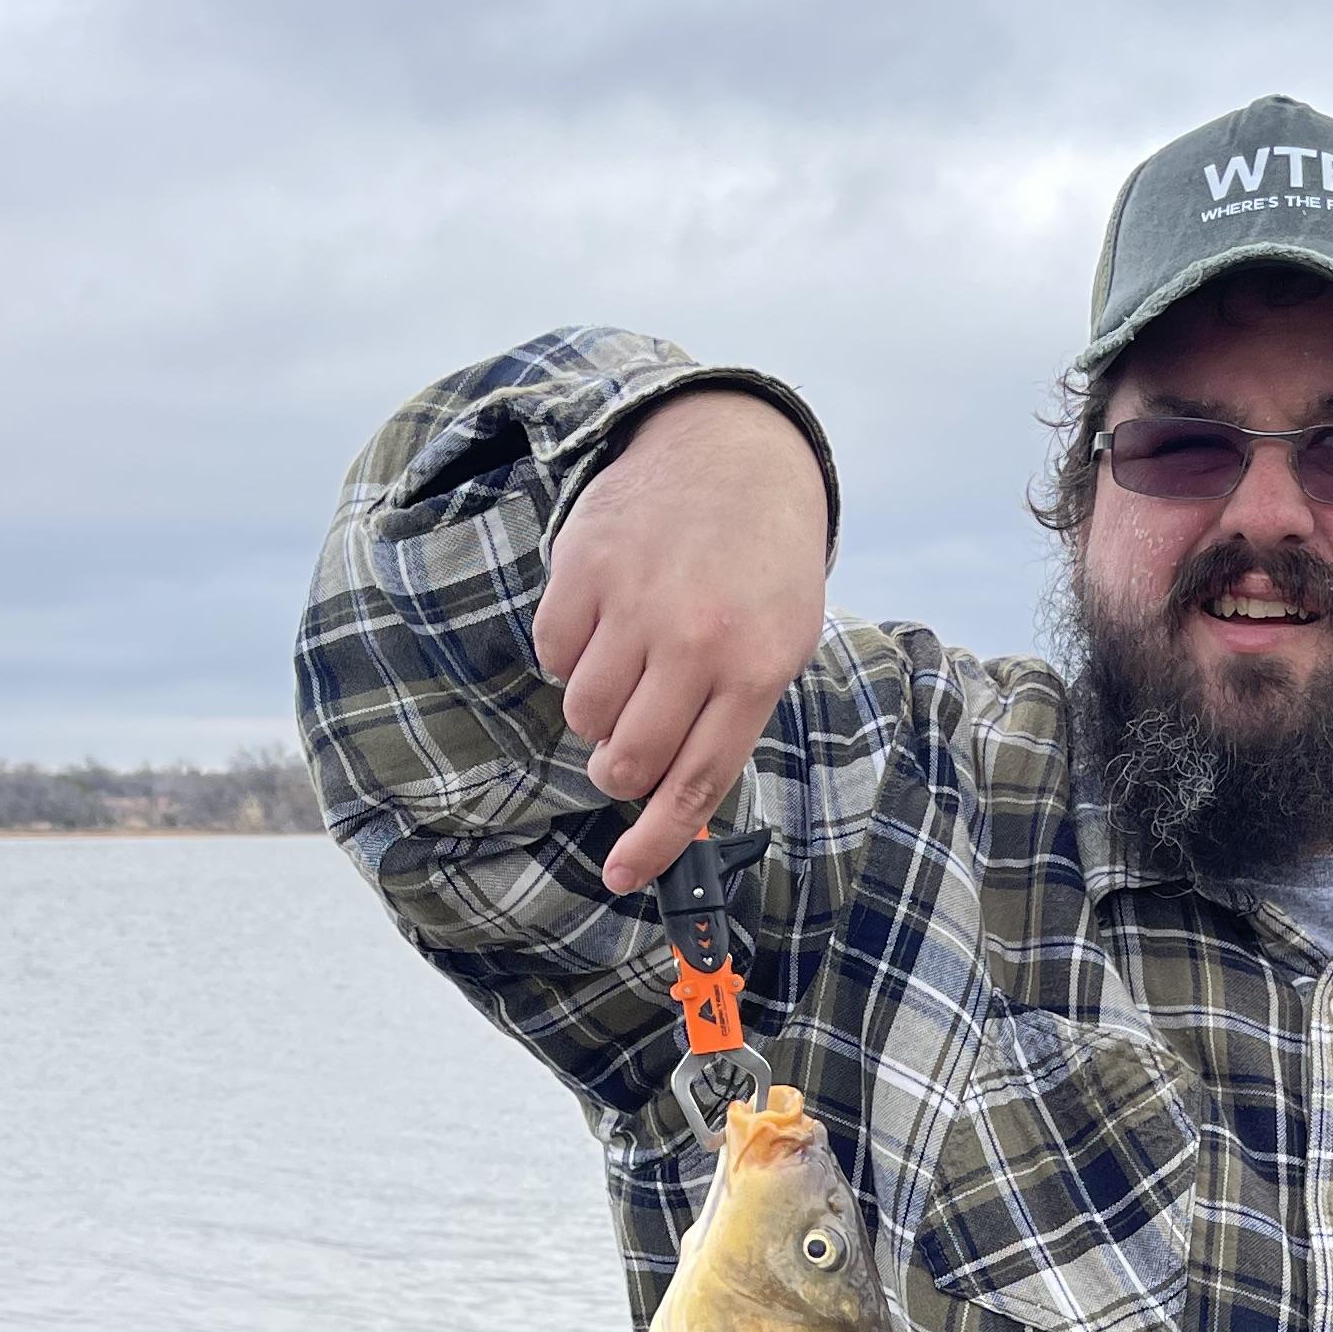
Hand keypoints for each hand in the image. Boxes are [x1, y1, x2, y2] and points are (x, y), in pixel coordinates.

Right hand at [531, 391, 830, 893]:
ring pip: (583, 713)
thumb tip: (674, 802)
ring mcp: (636, 600)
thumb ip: (730, 721)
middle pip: (629, 759)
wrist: (730, 455)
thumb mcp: (779, 645)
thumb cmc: (760, 567)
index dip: (656, 843)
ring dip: (596, 713)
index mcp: (755, 669)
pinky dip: (569, 656)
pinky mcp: (584, 566)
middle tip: (626, 752)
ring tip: (627, 671)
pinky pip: (552, 655)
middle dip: (619, 772)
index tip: (623, 876)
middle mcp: (695, 639)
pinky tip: (603, 625)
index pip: (696, 784)